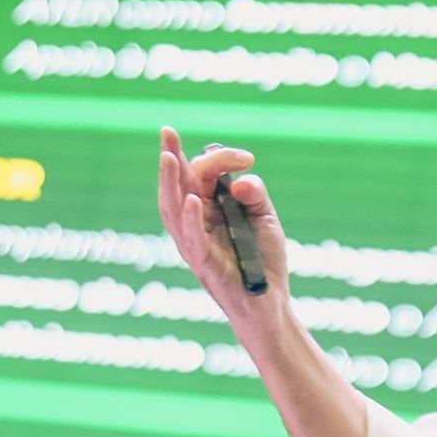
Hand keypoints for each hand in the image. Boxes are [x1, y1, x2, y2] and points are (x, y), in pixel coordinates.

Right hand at [157, 127, 292, 337]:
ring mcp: (195, 245)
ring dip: (170, 183)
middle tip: (167, 132)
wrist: (270, 303)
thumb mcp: (264, 217)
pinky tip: (191, 200)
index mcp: (206, 210)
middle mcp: (194, 224)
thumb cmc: (262, 259)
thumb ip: (254, 193)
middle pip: (178, 187)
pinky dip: (191, 219)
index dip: (220, 159)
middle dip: (171, 158)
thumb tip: (239, 181)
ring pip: (173, 211)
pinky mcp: (204, 264)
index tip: (247, 158)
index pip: (201, 174)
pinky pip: (193, 240)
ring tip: (168, 157)